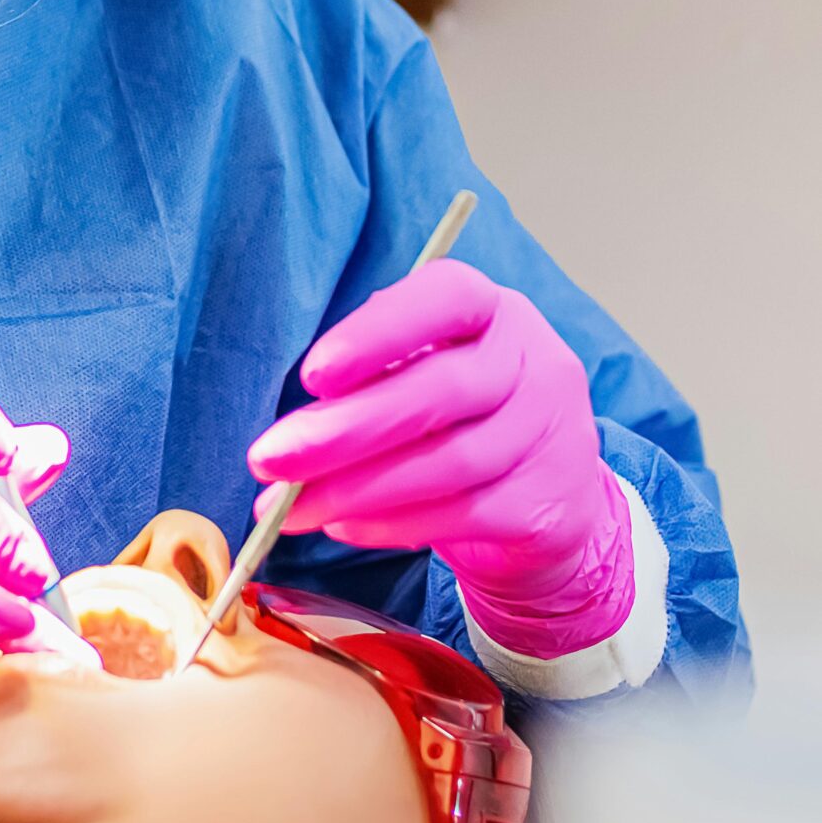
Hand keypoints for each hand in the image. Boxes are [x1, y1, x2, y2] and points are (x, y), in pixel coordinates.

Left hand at [248, 263, 633, 654]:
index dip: (379, 332)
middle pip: (441, 390)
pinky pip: (462, 515)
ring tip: (290, 508)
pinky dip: (392, 524)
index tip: (312, 375)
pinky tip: (343, 525)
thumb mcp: (425, 374)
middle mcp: (535, 363)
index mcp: (494, 312)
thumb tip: (291, 433)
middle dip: (345, 429)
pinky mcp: (548, 505)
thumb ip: (371, 383)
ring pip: (448, 463)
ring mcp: (550, 436)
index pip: (449, 297)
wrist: (548, 497)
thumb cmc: (461, 419)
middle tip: (271, 458)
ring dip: (355, 488)